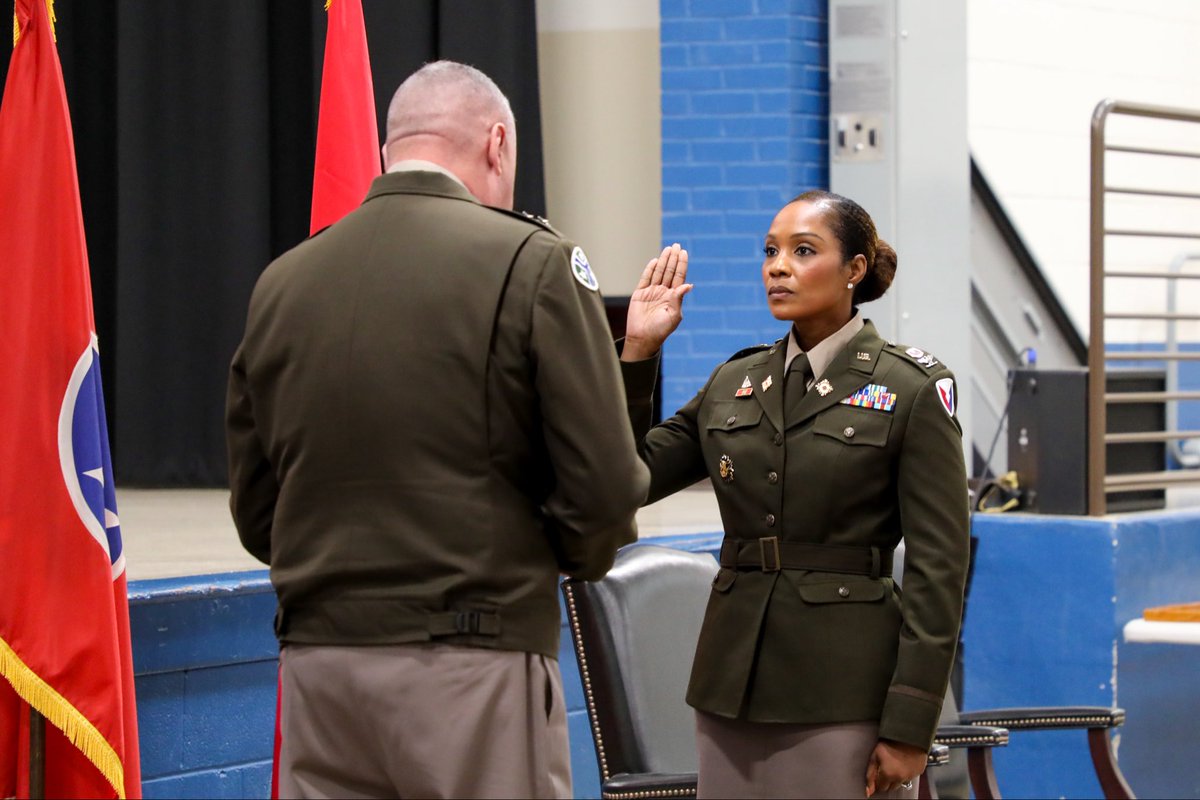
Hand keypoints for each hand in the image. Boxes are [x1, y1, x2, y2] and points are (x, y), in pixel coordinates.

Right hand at [621, 243, 692, 361]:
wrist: (643, 338)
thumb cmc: (660, 330)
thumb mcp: (674, 315)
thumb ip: (679, 299)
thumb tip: (689, 284)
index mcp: (673, 297)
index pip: (679, 277)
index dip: (681, 264)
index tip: (683, 252)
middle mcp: (663, 292)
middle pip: (669, 271)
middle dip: (673, 258)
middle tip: (676, 245)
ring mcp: (651, 292)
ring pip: (658, 272)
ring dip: (663, 260)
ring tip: (668, 249)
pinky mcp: (640, 294)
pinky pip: (645, 278)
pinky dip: (649, 269)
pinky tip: (655, 261)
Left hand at [864, 739, 924, 796]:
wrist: (908, 734)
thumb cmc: (890, 742)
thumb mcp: (875, 756)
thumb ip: (870, 774)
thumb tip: (868, 791)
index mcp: (888, 775)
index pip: (881, 788)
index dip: (878, 781)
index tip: (879, 774)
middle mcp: (900, 778)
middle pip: (892, 787)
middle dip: (888, 780)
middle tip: (887, 768)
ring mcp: (910, 776)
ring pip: (901, 783)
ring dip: (897, 777)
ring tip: (896, 764)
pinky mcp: (919, 772)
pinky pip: (910, 777)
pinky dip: (907, 772)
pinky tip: (904, 762)